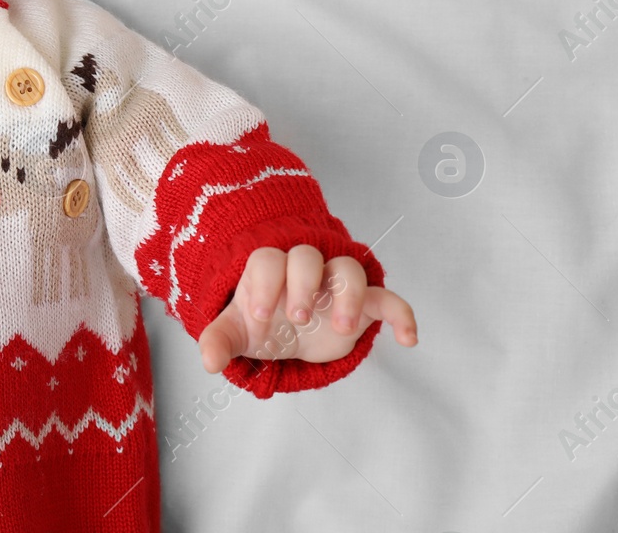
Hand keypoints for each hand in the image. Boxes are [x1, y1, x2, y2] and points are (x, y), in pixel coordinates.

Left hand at [198, 244, 416, 373]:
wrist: (289, 332)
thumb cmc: (264, 322)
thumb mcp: (239, 332)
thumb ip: (220, 340)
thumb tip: (209, 361)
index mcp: (269, 271)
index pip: (267, 260)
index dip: (264, 285)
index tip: (262, 318)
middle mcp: (303, 270)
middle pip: (306, 256)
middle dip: (302, 283)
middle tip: (297, 319)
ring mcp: (335, 285)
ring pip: (349, 269)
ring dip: (348, 296)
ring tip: (340, 329)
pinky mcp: (364, 304)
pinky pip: (389, 299)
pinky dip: (402, 315)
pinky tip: (408, 339)